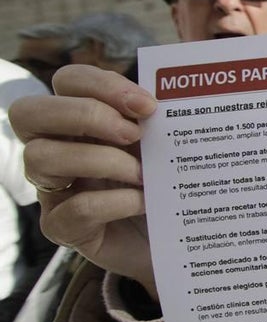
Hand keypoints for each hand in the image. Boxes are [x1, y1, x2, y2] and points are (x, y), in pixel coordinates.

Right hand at [11, 65, 158, 299]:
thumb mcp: (164, 145)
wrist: (182, 239)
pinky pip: (74, 209)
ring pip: (40, 158)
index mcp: (79, 121)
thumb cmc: (168, 184)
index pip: (67, 82)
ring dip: (100, 160)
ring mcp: (54, 191)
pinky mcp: (65, 230)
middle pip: (29, 112)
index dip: (102, 84)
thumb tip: (160, 98)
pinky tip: (144, 202)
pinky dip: (114, 201)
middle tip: (134, 134)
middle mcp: (56, 149)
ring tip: (143, 175)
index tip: (148, 105)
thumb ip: (157, 119)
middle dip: (85, 115)